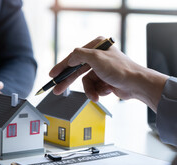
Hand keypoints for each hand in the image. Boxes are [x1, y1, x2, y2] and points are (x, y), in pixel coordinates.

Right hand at [49, 36, 167, 111]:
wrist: (136, 85)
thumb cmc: (121, 70)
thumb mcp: (96, 58)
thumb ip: (79, 55)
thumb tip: (70, 59)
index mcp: (97, 46)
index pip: (73, 57)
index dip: (61, 67)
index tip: (53, 75)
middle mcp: (99, 56)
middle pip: (77, 71)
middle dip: (68, 82)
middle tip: (57, 89)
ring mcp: (102, 69)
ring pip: (86, 82)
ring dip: (90, 90)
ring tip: (96, 95)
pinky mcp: (105, 79)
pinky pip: (93, 88)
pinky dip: (98, 91)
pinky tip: (105, 91)